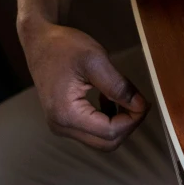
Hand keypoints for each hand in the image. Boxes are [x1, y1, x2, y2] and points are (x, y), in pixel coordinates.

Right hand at [21, 20, 148, 150]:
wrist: (39, 42)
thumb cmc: (63, 47)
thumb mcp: (96, 60)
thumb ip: (119, 87)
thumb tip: (140, 106)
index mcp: (67, 114)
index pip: (110, 131)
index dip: (133, 119)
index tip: (144, 102)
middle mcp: (61, 126)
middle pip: (107, 142)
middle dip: (128, 124)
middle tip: (138, 102)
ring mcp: (61, 126)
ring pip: (101, 139)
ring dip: (118, 122)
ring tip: (123, 98)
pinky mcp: (64, 121)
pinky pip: (92, 131)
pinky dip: (107, 119)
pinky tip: (108, 99)